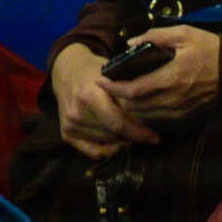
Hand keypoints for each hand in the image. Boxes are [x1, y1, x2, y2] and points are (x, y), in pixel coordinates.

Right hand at [50, 43, 158, 159]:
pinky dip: (109, 151)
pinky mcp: (66, 133)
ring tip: (135, 135)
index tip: (155, 136)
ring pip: (106, 143)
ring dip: (123, 141)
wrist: (66, 70)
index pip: (118, 123)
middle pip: (113, 135)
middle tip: (148, 135)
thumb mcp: (112, 72)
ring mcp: (70, 124)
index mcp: (89, 94)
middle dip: (134, 137)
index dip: (138, 133)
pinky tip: (120, 144)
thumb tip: (152, 110)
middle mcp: (77, 112)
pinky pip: (94, 152)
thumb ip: (127, 91)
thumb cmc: (94, 69)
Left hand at [105, 24, 221, 124]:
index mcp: (170, 78)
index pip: (133, 90)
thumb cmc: (208, 48)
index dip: (114, 87)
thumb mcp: (183, 34)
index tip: (100, 80)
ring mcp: (180, 111)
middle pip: (135, 107)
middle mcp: (173, 100)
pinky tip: (138, 105)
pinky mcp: (186, 117)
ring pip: (145, 117)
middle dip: (118, 99)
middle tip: (106, 88)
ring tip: (118, 96)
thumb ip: (154, 36)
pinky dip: (144, 114)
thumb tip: (130, 43)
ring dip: (129, 109)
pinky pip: (158, 120)